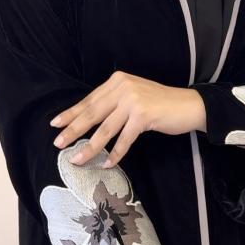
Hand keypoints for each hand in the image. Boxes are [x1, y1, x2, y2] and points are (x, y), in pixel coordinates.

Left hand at [49, 70, 205, 168]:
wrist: (189, 105)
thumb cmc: (160, 104)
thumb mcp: (134, 96)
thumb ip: (114, 103)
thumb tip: (90, 120)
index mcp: (117, 81)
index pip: (89, 100)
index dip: (71, 113)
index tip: (55, 124)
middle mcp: (123, 87)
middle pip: (92, 113)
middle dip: (73, 130)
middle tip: (58, 143)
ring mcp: (133, 101)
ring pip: (105, 129)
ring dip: (90, 147)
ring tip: (77, 159)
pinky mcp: (143, 116)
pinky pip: (124, 139)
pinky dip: (115, 153)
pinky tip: (107, 164)